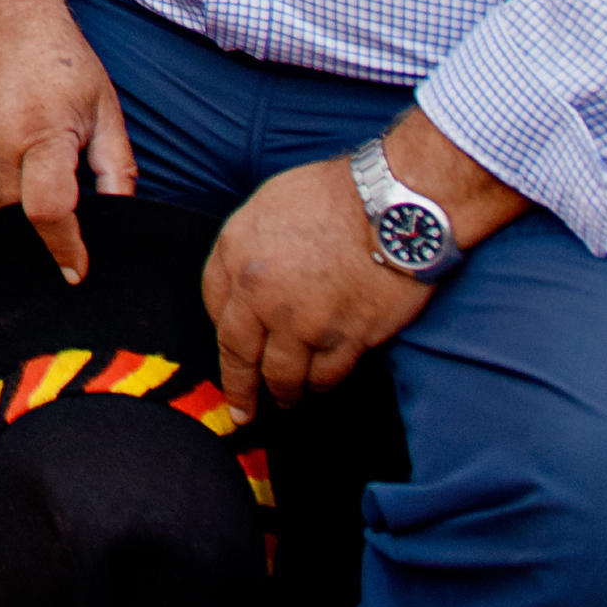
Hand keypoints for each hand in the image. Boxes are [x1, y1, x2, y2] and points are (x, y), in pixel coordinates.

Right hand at [0, 0, 134, 281]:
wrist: (4, 16)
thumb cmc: (62, 60)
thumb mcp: (105, 109)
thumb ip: (116, 169)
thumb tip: (121, 219)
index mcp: (40, 133)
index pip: (49, 211)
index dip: (67, 249)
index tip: (78, 273)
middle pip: (19, 221)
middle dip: (47, 240)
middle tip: (76, 246)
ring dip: (21, 227)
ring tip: (52, 224)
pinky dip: (1, 209)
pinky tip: (25, 198)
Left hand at [201, 157, 441, 404]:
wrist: (392, 205)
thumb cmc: (336, 194)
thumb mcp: (268, 204)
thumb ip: (251, 245)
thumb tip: (249, 276)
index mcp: (236, 253)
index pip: (214, 306)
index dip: (224, 332)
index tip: (231, 349)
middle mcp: (260, 293)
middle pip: (239, 354)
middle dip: (240, 388)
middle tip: (241, 412)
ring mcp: (302, 321)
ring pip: (283, 375)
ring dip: (285, 392)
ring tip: (288, 400)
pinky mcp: (345, 339)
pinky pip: (327, 376)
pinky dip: (323, 384)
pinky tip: (322, 385)